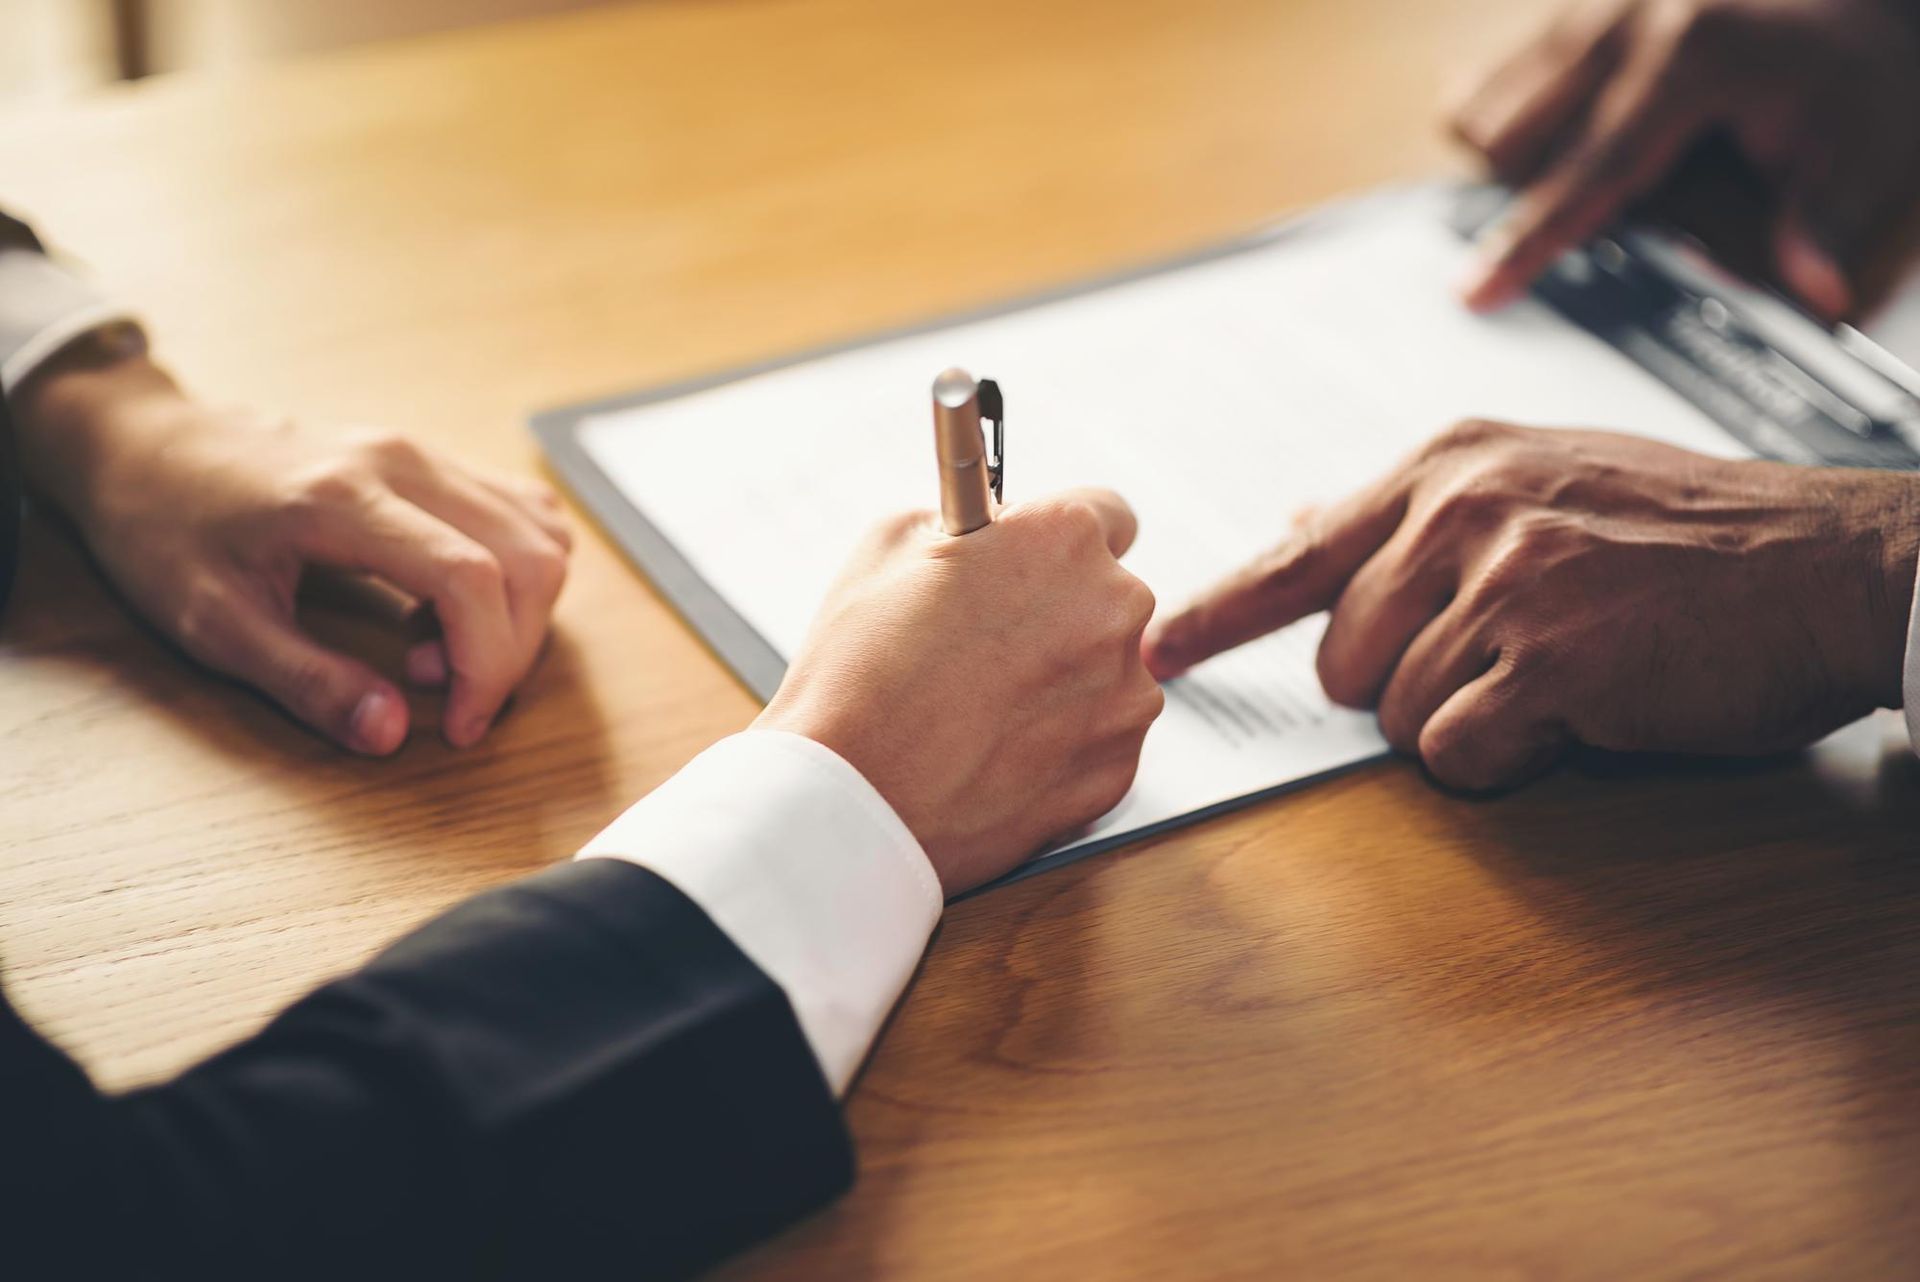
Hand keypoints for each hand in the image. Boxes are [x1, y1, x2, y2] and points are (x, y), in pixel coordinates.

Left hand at [13, 348, 570, 754]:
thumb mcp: (212, 623)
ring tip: (438, 646)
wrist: (144, 445)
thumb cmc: (165, 528)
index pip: (471, 577)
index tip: (461, 723)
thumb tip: (392, 732)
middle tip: (444, 694)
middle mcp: (400, 463)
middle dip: (512, 648)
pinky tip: (454, 605)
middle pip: (528, 557)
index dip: (487, 664)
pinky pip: (522, 512)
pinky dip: (517, 572)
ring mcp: (422, 453)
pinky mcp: (430, 458)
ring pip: (540, 533)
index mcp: (342, 501)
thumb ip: (306, 681)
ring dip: (518, 611)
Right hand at [755, 490, 1162, 894]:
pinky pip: (1102, 741)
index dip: (1060, 541)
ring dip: (1065, 682)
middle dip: (1062, 612)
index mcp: (1063, 539)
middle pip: (1109, 598)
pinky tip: (997, 750)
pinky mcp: (1117, 770)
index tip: (1039, 562)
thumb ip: (967, 520)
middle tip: (990, 642)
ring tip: (984, 707)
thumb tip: (990, 528)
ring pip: (1109, 674)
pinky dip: (1063, 744)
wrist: (852, 795)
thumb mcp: (891, 543)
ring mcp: (1124, 696)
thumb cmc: (859, 671)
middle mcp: (1113, 610)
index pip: (1108, 515)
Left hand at [1143, 421, 1919, 789]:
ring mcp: (1502, 579)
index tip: (1160, 650)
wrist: (1825, 564)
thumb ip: (1416, 507)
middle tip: (1504, 655)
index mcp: (1450, 462)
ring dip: (1465, 719)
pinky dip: (1504, 756)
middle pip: (1340, 655)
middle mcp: (1460, 509)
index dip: (1218, 613)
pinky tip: (1571, 712)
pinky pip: (1455, 752)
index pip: (1297, 553)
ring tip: (1555, 672)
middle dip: (1402, 682)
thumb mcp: (1541, 475)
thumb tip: (1300, 522)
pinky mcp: (1545, 657)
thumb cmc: (1686, 531)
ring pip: (1394, 712)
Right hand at [1450, 0, 1919, 316]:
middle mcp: (1623, 21)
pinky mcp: (1573, 3)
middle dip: (1527, 193)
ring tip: (1581, 166)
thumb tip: (1816, 294)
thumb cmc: (1849, 62)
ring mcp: (1589, 5)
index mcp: (1689, 58)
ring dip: (1511, 156)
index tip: (1474, 293)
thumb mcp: (1859, 141)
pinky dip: (1509, 116)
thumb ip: (1822, 218)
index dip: (1529, 242)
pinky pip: (1492, 74)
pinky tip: (1565, 128)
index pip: (1587, 174)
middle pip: (1506, 140)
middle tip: (1602, 210)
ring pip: (1482, 106)